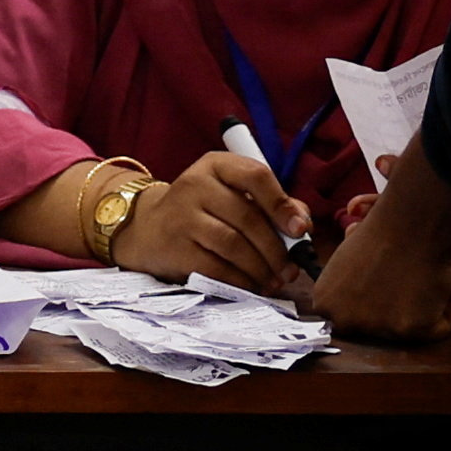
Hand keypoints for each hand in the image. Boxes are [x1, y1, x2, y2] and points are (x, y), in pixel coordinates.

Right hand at [114, 144, 309, 291]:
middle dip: (276, 249)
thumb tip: (303, 226)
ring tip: (274, 281)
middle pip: (248, 217)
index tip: (300, 230)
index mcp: (216, 165)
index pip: (256, 175)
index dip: (282, 204)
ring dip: (261, 268)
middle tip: (291, 269)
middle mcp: (195, 184)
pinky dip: (240, 280)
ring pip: (233, 245)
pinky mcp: (174, 248)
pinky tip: (251, 285)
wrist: (147, 228)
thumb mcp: (231, 195)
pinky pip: (216, 268)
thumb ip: (271, 205)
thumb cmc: (203, 212)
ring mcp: (181, 216)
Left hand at [312, 150, 450, 345]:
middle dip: (410, 307)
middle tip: (429, 289)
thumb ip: (354, 283)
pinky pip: (439, 327)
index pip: (353, 317)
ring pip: (414, 328)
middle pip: (383, 327)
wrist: (413, 215)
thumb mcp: (352, 256)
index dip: (383, 302)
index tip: (401, 289)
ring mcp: (377, 327)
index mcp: (325, 301)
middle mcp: (345, 320)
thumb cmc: (388, 224)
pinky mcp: (411, 330)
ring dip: (436, 304)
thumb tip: (372, 298)